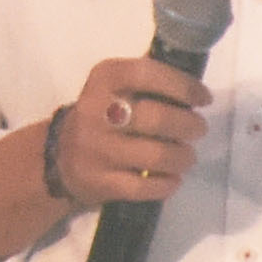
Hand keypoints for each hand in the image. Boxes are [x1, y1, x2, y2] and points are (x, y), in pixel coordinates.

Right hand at [45, 55, 209, 208]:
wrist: (58, 157)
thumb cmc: (101, 116)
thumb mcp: (114, 87)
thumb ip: (148, 82)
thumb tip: (195, 90)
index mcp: (103, 80)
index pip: (145, 74)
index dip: (182, 86)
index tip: (203, 98)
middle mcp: (96, 112)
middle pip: (156, 118)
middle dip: (189, 125)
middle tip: (198, 129)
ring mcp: (97, 149)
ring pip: (156, 156)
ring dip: (183, 157)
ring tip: (187, 155)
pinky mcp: (100, 181)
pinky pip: (144, 187)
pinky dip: (167, 184)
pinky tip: (172, 179)